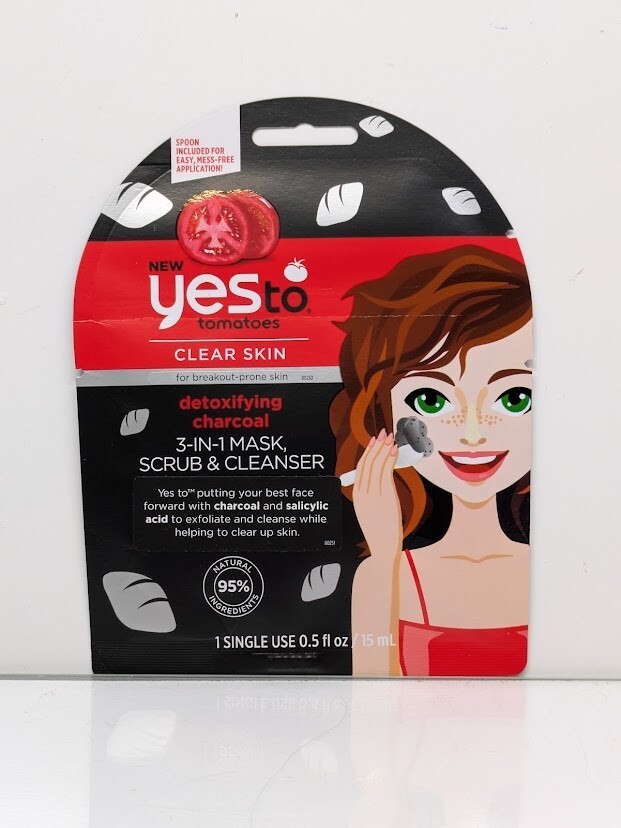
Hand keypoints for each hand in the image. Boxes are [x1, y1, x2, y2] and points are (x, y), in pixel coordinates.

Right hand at [353, 429, 401, 558]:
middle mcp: (363, 493)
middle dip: (376, 446)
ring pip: (376, 465)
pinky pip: (385, 473)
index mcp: (358, 495)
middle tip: (384, 433)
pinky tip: (394, 451)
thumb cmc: (380, 530)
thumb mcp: (371, 510)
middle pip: (368, 463)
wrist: (382, 547)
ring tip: (391, 438)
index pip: (361, 468)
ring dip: (384, 449)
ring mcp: (373, 494)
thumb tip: (381, 478)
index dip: (368, 452)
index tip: (374, 441)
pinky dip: (389, 459)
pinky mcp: (385, 496)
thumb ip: (373, 495)